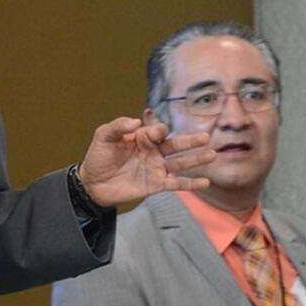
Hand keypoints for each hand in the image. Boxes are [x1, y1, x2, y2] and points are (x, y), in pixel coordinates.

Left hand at [77, 117, 215, 207]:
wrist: (92, 184)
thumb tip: (137, 121)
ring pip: (180, 163)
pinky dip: (191, 183)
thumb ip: (117, 126)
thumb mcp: (103, 137)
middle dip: (190, 141)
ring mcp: (156, 168)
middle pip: (175, 145)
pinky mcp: (156, 185)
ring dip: (196, 160)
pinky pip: (177, 183)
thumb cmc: (98, 157)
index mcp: (141, 137)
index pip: (157, 132)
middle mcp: (153, 151)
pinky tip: (205, 182)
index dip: (159, 131)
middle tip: (206, 136)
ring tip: (212, 155)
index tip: (158, 133)